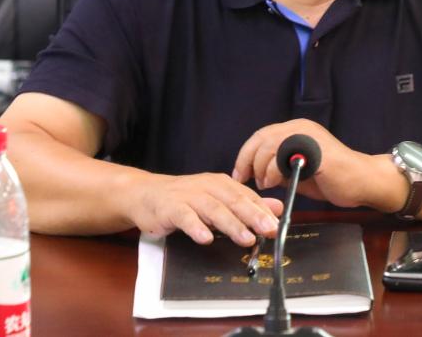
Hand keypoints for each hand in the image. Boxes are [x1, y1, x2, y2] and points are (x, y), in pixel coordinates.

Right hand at [128, 172, 282, 246]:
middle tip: (268, 230)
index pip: (246, 196)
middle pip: (233, 201)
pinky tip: (205, 238)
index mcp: (221, 183)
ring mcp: (188, 196)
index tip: (276, 225)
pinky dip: (195, 227)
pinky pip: (184, 217)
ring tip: (246, 238)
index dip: (262, 210)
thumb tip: (277, 208)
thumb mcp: (217, 198)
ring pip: (213, 209)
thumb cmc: (184, 199)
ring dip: (231, 224)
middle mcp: (207, 186)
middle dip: (252, 215)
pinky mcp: (170, 207)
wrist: (145, 194)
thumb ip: (246, 203)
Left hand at [231, 119, 378, 207]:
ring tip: (263, 183)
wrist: (362, 181)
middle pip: (261, 138)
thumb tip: (258, 173)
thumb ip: (280, 168)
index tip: (239, 173)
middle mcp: (300, 128)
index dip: (246, 154)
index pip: (262, 135)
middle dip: (247, 160)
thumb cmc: (333, 179)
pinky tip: (273, 183)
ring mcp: (307, 137)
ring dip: (260, 167)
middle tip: (244, 179)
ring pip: (269, 145)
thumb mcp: (299, 171)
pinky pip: (282, 158)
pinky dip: (272, 172)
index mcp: (297, 129)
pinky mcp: (313, 150)